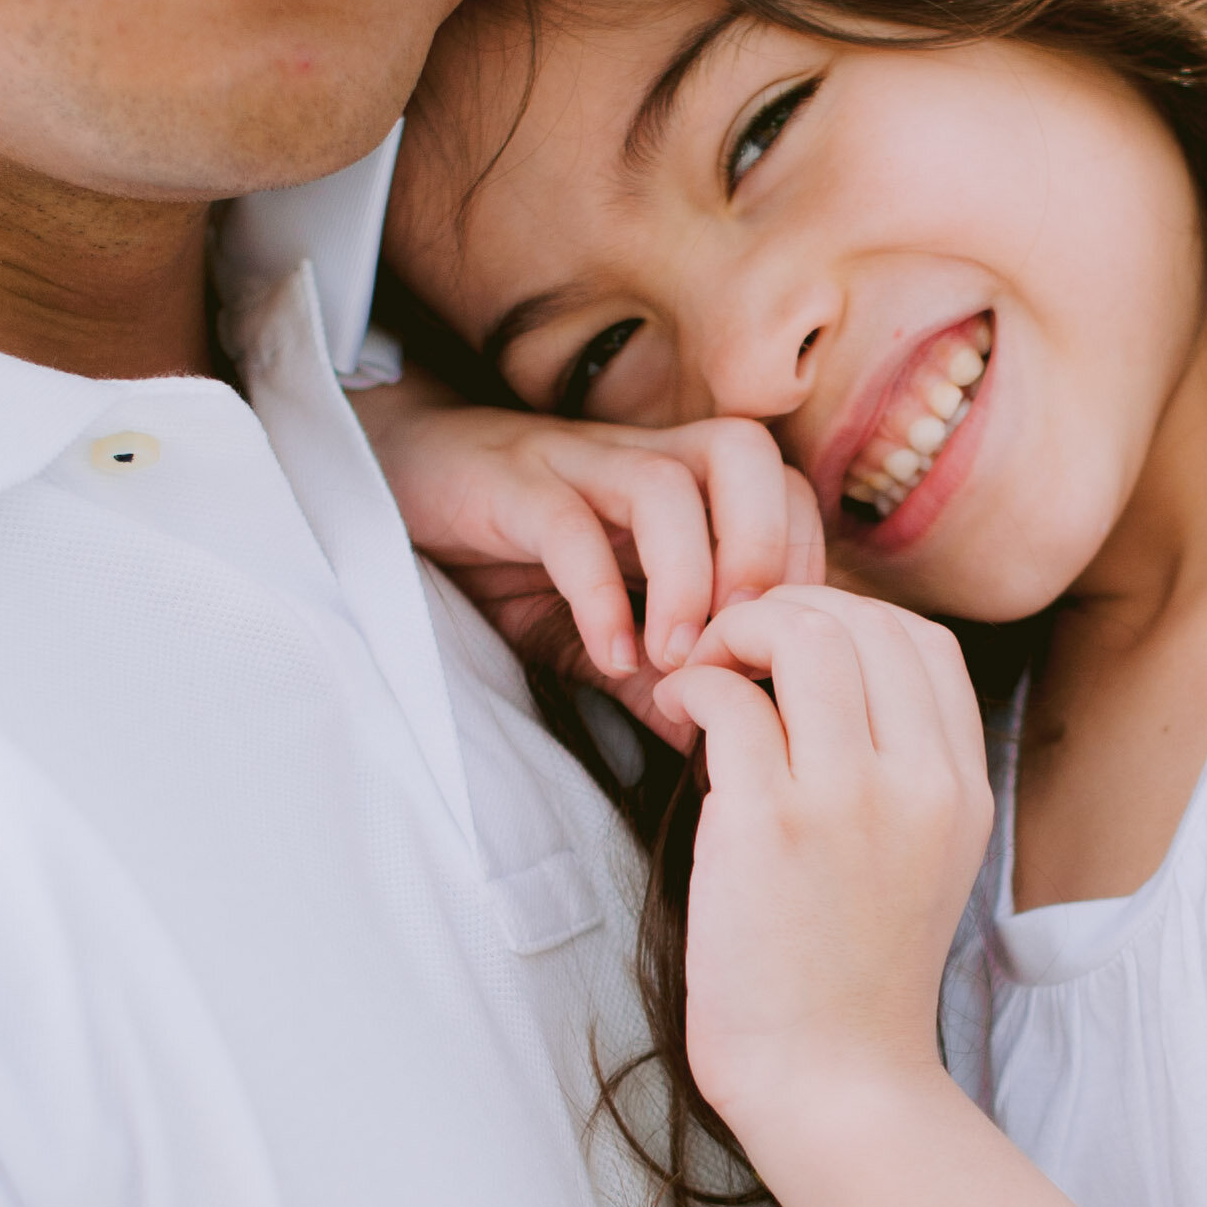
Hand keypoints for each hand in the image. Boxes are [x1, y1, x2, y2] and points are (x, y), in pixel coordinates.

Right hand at [355, 373, 824, 747]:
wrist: (406, 493)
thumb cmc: (516, 558)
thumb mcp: (598, 630)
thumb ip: (658, 680)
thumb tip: (718, 751)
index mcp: (683, 484)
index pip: (786, 492)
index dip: (800, 568)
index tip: (779, 654)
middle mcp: (642, 459)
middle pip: (744, 455)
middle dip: (763, 550)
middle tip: (743, 645)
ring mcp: (578, 465)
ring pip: (665, 484)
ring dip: (686, 578)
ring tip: (675, 660)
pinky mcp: (512, 485)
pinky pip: (569, 524)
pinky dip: (600, 594)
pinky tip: (610, 654)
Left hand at [653, 588, 991, 1149]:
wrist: (834, 1081)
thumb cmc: (853, 981)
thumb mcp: (922, 867)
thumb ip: (900, 776)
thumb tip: (828, 684)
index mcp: (961, 790)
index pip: (923, 642)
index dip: (848, 619)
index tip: (791, 654)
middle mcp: (920, 783)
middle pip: (863, 620)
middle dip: (783, 610)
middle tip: (732, 652)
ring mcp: (848, 800)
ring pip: (804, 637)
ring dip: (737, 632)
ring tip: (703, 671)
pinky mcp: (769, 825)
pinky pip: (729, 701)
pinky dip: (693, 687)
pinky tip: (677, 714)